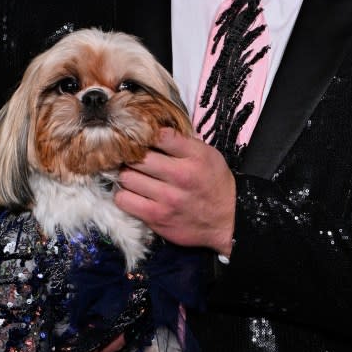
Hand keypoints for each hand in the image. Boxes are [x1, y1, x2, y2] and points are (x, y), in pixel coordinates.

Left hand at [114, 128, 235, 255]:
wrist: (227, 220)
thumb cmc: (214, 184)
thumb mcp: (208, 155)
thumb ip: (181, 142)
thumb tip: (150, 131)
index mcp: (194, 156)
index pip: (159, 135)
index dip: (145, 135)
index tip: (142, 138)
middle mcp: (180, 176)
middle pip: (137, 157)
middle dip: (131, 155)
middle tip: (132, 158)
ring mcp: (167, 199)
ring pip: (126, 177)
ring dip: (126, 175)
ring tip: (133, 176)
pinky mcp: (156, 218)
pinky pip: (123, 200)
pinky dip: (124, 195)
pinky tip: (133, 193)